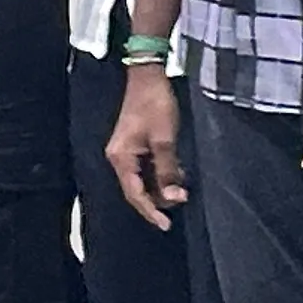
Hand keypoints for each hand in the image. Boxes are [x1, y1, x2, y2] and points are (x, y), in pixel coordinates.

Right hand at [106, 68, 183, 228]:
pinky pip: (146, 169)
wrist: (148, 77)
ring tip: (182, 186)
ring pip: (142, 180)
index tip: (166, 224)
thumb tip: (174, 197)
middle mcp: (119, 157)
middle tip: (182, 199)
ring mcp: (126, 152)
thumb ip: (168, 170)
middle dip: (159, 198)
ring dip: (161, 186)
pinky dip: (160, 174)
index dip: (150, 211)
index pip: (134, 193)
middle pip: (136, 189)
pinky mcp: (134, 146)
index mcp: (121, 157)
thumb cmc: (155, 106)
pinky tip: (176, 173)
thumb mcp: (165, 140)